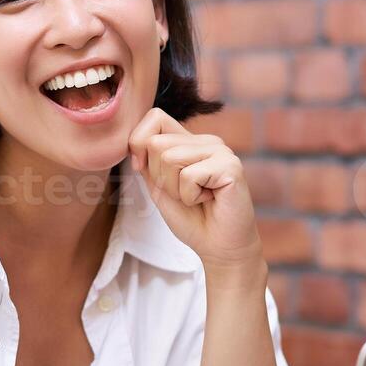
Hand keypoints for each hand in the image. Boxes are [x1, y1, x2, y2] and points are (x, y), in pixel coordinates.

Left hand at [127, 107, 263, 274]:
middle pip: (156, 143)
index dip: (140, 144)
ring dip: (175, 189)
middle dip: (160, 178)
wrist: (220, 248)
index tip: (147, 172)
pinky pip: (189, 175)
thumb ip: (147, 161)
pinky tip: (209, 201)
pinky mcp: (230, 166)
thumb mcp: (159, 187)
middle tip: (184, 194)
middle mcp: (207, 140)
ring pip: (170, 158)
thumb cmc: (192, 219)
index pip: (155, 117)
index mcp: (190, 141)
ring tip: (197, 198)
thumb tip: (135, 142)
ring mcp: (221, 151)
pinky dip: (191, 196)